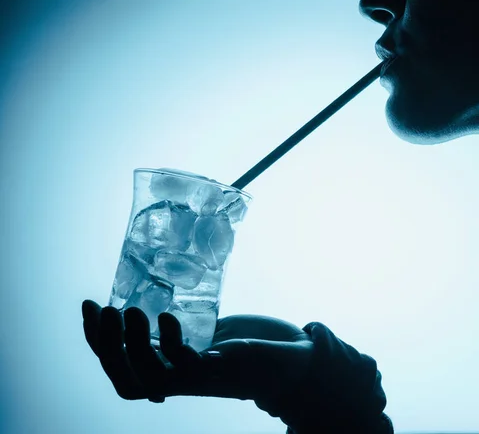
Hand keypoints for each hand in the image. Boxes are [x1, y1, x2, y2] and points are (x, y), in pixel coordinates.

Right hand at [82, 299, 313, 414]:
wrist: (290, 359)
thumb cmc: (245, 344)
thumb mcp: (205, 329)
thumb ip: (181, 323)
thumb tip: (156, 291)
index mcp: (169, 369)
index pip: (120, 364)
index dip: (97, 341)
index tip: (89, 305)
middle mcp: (178, 380)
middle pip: (126, 379)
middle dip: (105, 347)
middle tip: (103, 309)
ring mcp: (199, 379)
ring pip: (150, 376)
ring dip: (132, 345)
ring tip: (130, 311)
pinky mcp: (221, 370)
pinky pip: (188, 366)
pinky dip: (173, 343)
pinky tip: (168, 318)